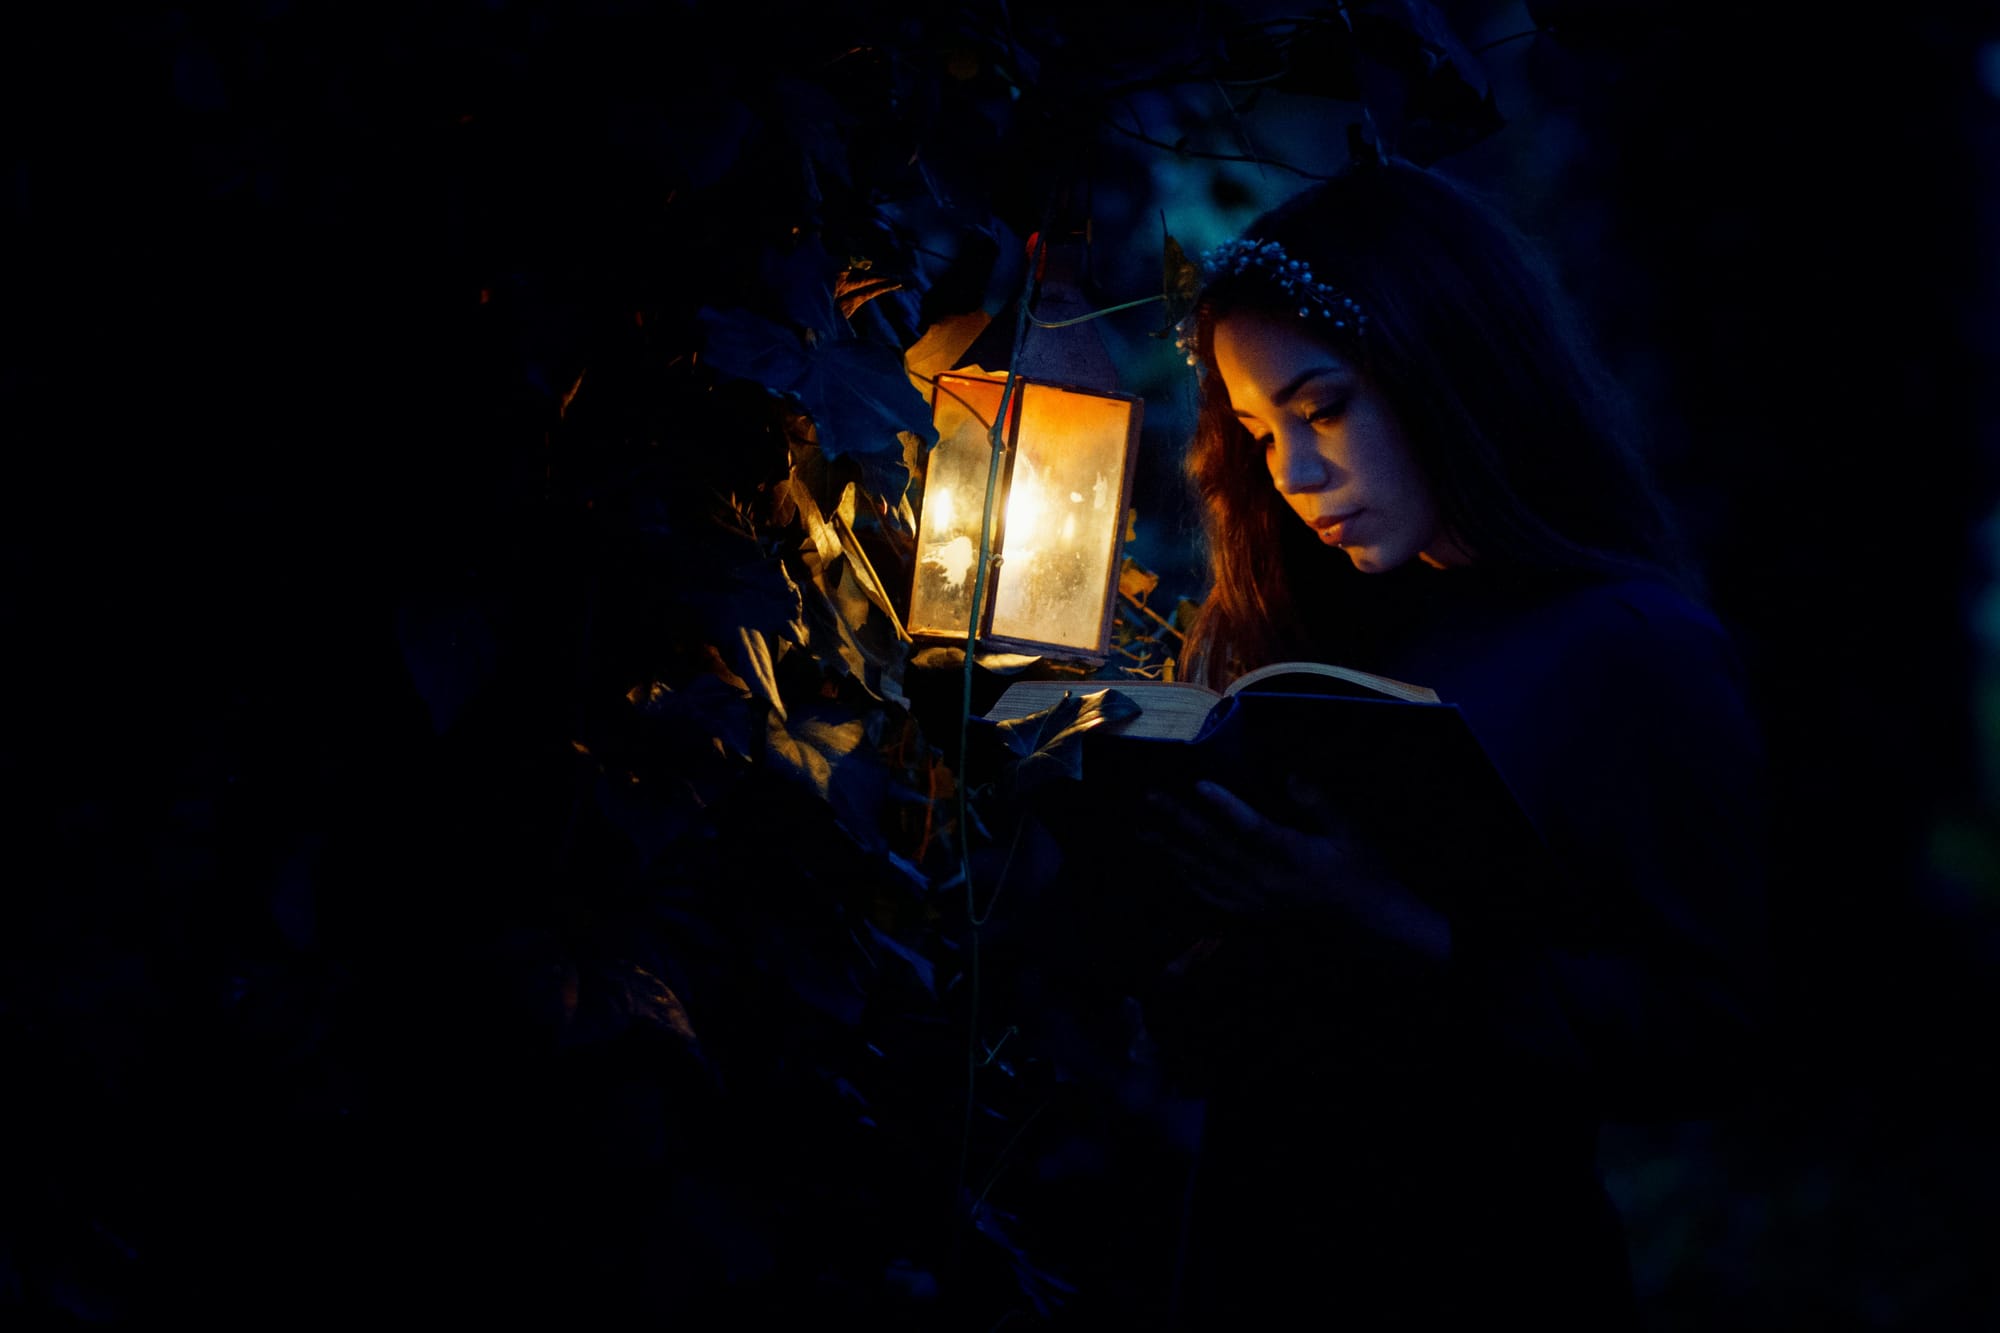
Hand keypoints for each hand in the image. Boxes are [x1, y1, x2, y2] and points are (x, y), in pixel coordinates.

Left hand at [1146, 777, 1451, 963]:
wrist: (1370, 923)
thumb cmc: (1364, 872)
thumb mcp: (1349, 833)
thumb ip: (1317, 803)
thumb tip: (1289, 775)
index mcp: (1294, 858)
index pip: (1253, 829)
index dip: (1225, 806)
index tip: (1198, 784)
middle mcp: (1269, 882)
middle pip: (1217, 848)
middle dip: (1180, 821)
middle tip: (1151, 798)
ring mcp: (1258, 901)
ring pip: (1206, 873)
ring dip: (1173, 850)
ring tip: (1145, 830)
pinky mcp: (1254, 913)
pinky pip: (1213, 896)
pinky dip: (1190, 879)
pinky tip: (1173, 865)